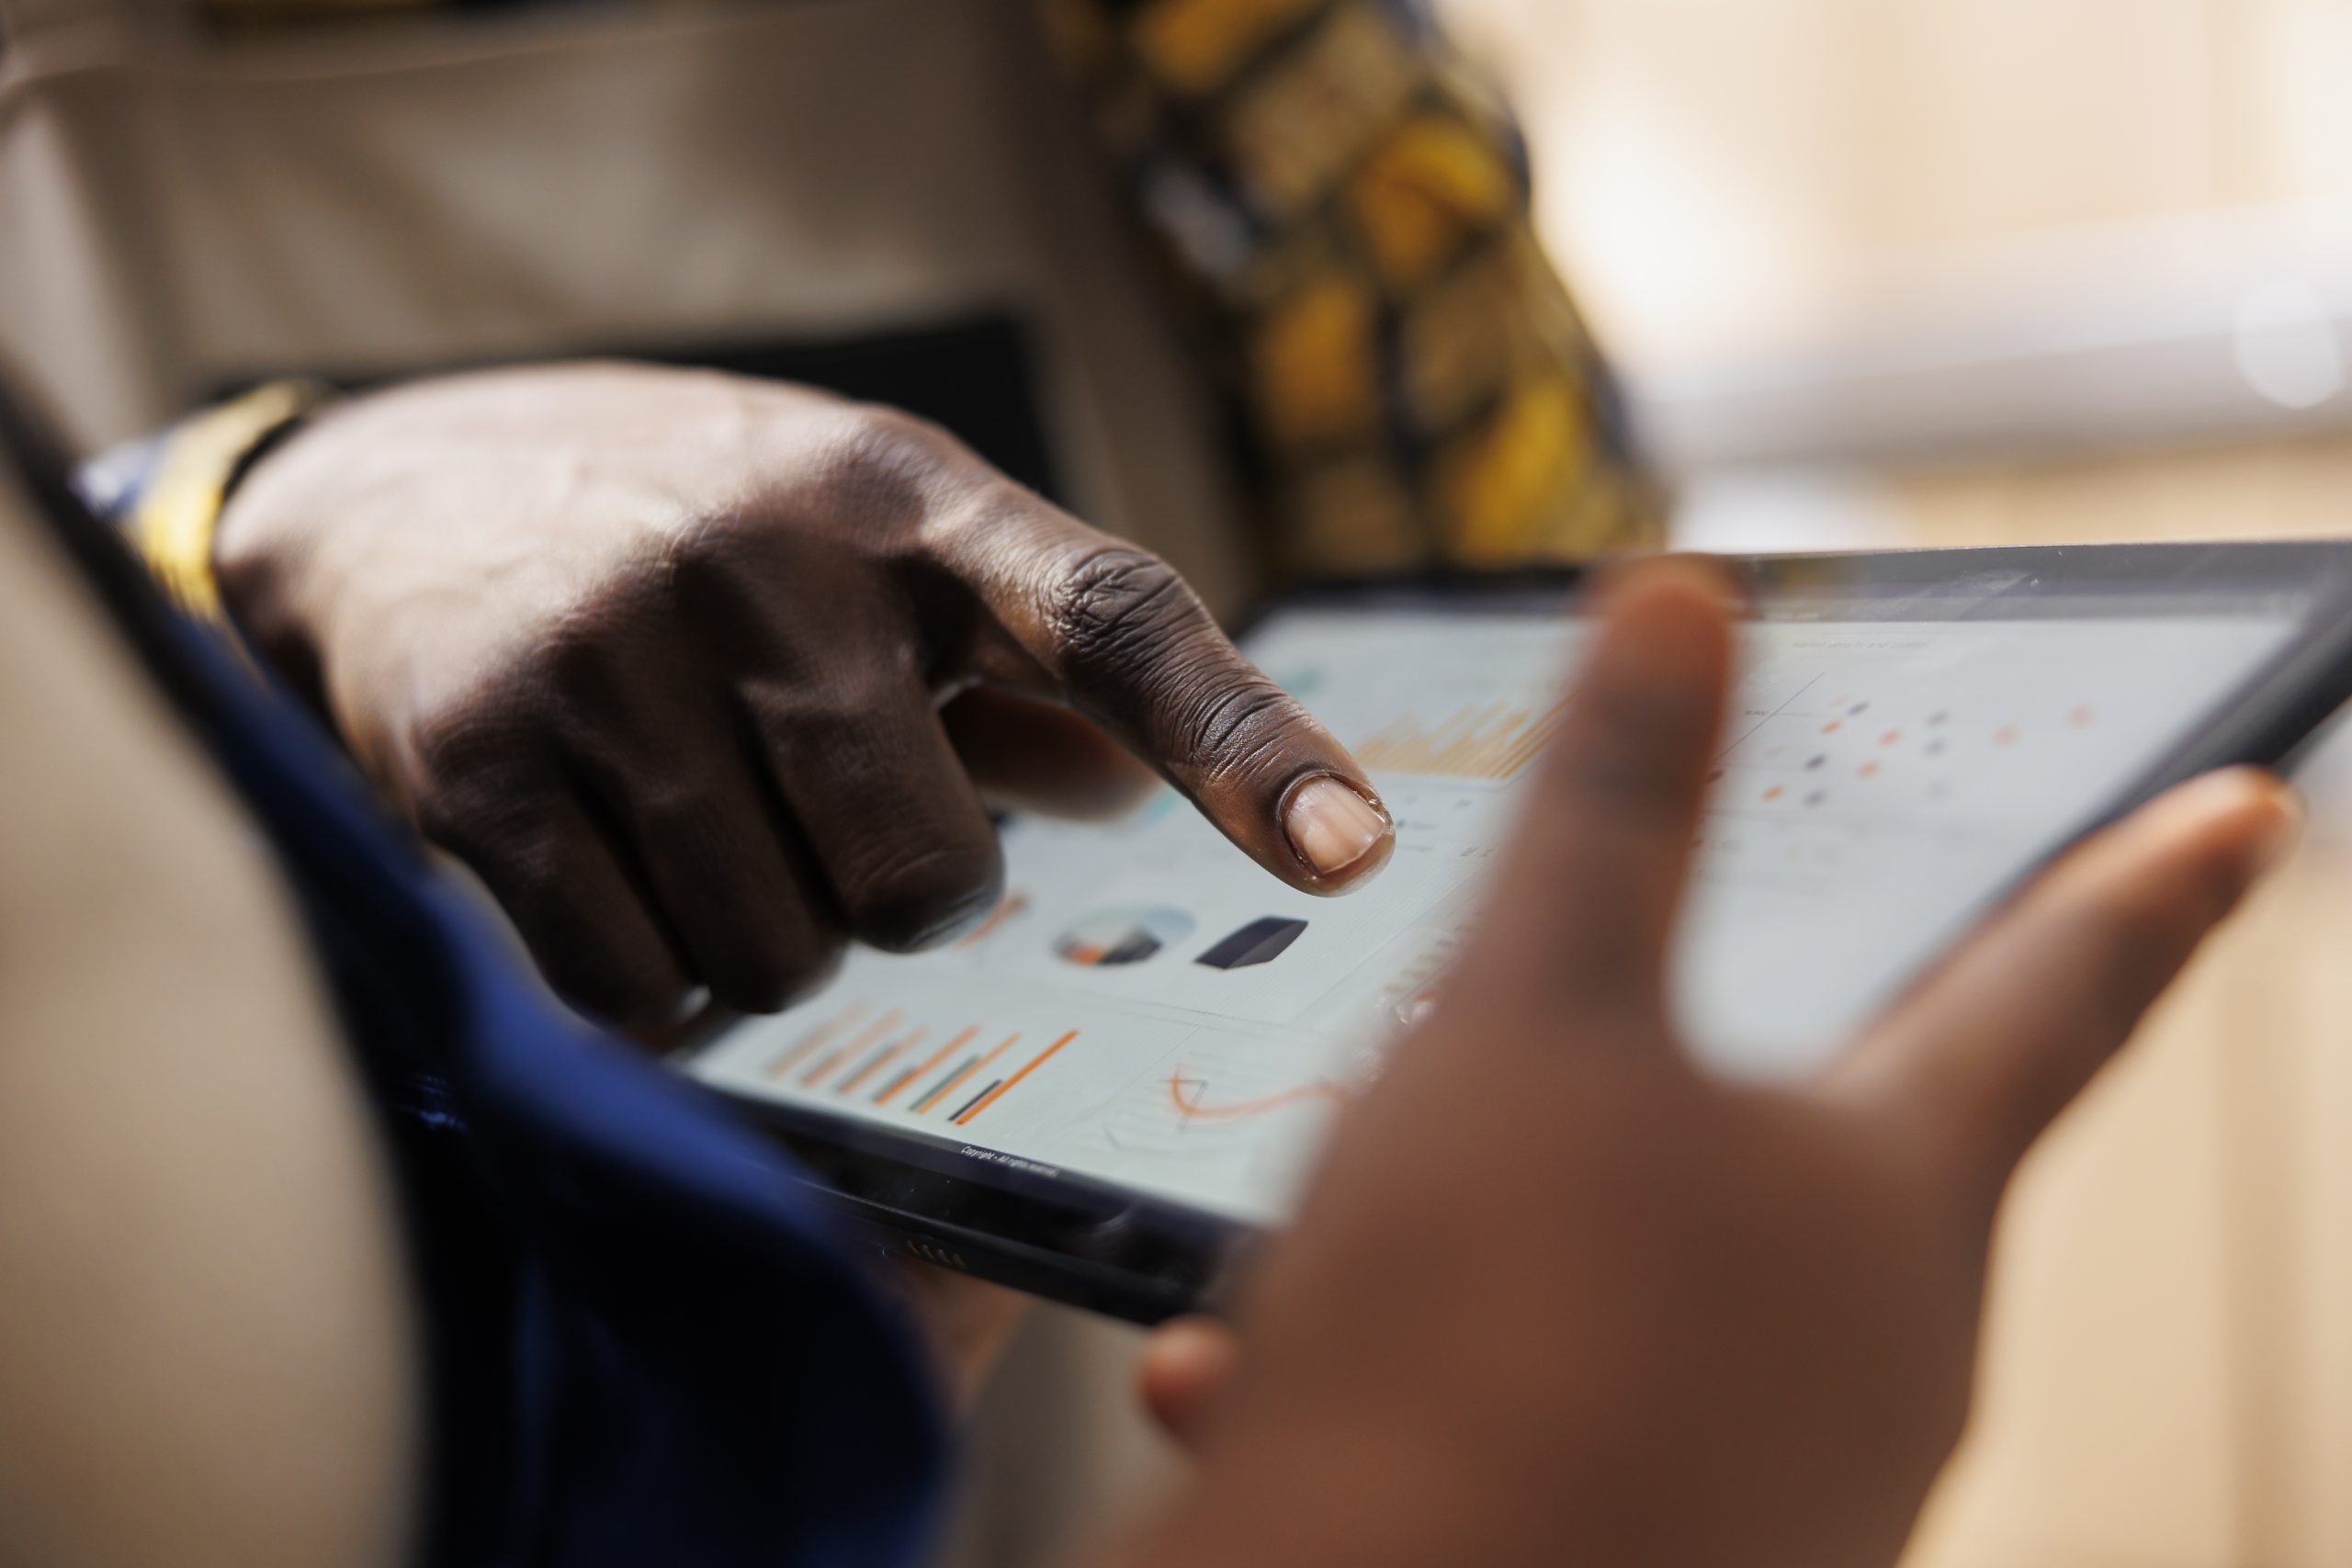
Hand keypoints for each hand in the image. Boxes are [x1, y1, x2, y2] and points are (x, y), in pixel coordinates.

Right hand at [216, 363, 1391, 1028]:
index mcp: (910, 500)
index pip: (1117, 621)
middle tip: (829, 817)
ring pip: (781, 955)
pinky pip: (636, 986)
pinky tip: (618, 875)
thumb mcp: (879, 550)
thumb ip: (1025, 671)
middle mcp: (770, 560)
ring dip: (769, 939)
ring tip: (707, 823)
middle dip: (900, 898)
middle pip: (929, 883)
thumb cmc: (707, 540)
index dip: (1243, 743)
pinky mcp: (479, 753)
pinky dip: (651, 983)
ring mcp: (613, 651)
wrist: (408, 488)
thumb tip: (1145, 793)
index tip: (1354, 853)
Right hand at [1116, 560, 2297, 1567]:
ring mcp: (1781, 1486)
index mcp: (1892, 1197)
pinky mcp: (1666, 1564)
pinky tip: (1261, 1369)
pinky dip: (1416, 1366)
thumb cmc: (1482, 1326)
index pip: (2061, 983)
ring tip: (1350, 1244)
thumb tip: (1687, 602)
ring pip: (1629, 1296)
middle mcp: (1873, 1355)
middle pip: (1817, 1153)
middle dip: (1672, 1091)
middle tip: (1590, 1042)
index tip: (2247, 804)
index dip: (2150, 875)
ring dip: (1479, 1244)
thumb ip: (1617, 810)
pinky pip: (1542, 1413)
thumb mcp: (1529, 1013)